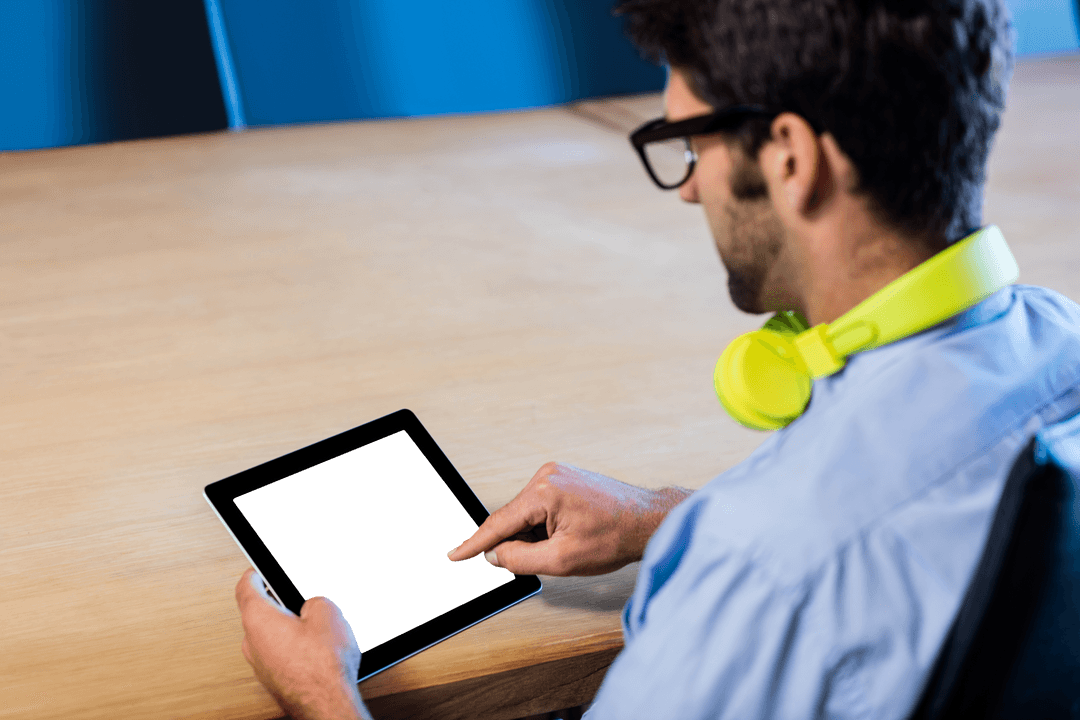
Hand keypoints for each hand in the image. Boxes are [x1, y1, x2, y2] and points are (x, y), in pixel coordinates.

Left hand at [234, 568, 370, 719]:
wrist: (326, 703)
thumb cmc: (322, 666)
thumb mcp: (328, 613)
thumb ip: (314, 601)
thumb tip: (312, 607)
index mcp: (258, 620)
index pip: (245, 588)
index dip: (253, 573)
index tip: (257, 569)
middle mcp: (252, 643)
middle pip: (259, 613)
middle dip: (278, 604)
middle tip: (297, 599)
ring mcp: (261, 665)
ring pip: (269, 637)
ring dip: (286, 629)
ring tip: (314, 629)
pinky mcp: (273, 680)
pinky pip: (278, 655)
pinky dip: (291, 649)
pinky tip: (314, 651)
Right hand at [447, 462, 691, 575]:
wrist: (648, 520)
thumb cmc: (615, 536)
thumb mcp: (563, 560)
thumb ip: (520, 559)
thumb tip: (494, 554)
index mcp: (544, 492)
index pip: (498, 523)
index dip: (474, 544)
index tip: (454, 555)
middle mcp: (547, 475)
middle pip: (512, 518)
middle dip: (516, 543)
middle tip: (544, 559)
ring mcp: (556, 473)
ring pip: (526, 513)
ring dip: (534, 535)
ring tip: (566, 546)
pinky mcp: (564, 477)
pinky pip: (540, 505)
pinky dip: (543, 525)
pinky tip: (566, 536)